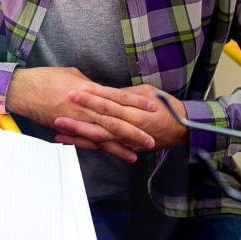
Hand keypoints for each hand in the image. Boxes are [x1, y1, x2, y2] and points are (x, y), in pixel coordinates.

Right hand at [7, 67, 156, 162]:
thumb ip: (87, 83)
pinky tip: (113, 153)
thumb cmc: (45, 78)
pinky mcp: (68, 127)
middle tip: (152, 137)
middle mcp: (85, 104)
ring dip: (122, 143)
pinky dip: (102, 147)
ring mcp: (76, 118)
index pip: (117, 96)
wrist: (23, 90)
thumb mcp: (71, 74)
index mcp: (88, 88)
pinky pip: (88, 140)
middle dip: (135, 128)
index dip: (136, 101)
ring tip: (139, 151)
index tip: (152, 106)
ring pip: (104, 133)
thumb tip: (98, 88)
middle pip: (115, 118)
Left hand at [59, 84, 187, 153]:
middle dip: (79, 120)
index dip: (90, 98)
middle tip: (58, 114)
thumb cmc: (167, 107)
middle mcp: (130, 128)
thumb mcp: (148, 93)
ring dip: (78, 136)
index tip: (73, 92)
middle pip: (100, 124)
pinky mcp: (126, 148)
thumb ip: (127, 94)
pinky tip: (70, 141)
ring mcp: (127, 140)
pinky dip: (87, 145)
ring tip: (58, 132)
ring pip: (99, 139)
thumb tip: (107, 91)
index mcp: (135, 111)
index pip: (109, 103)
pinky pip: (104, 147)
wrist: (183, 129)